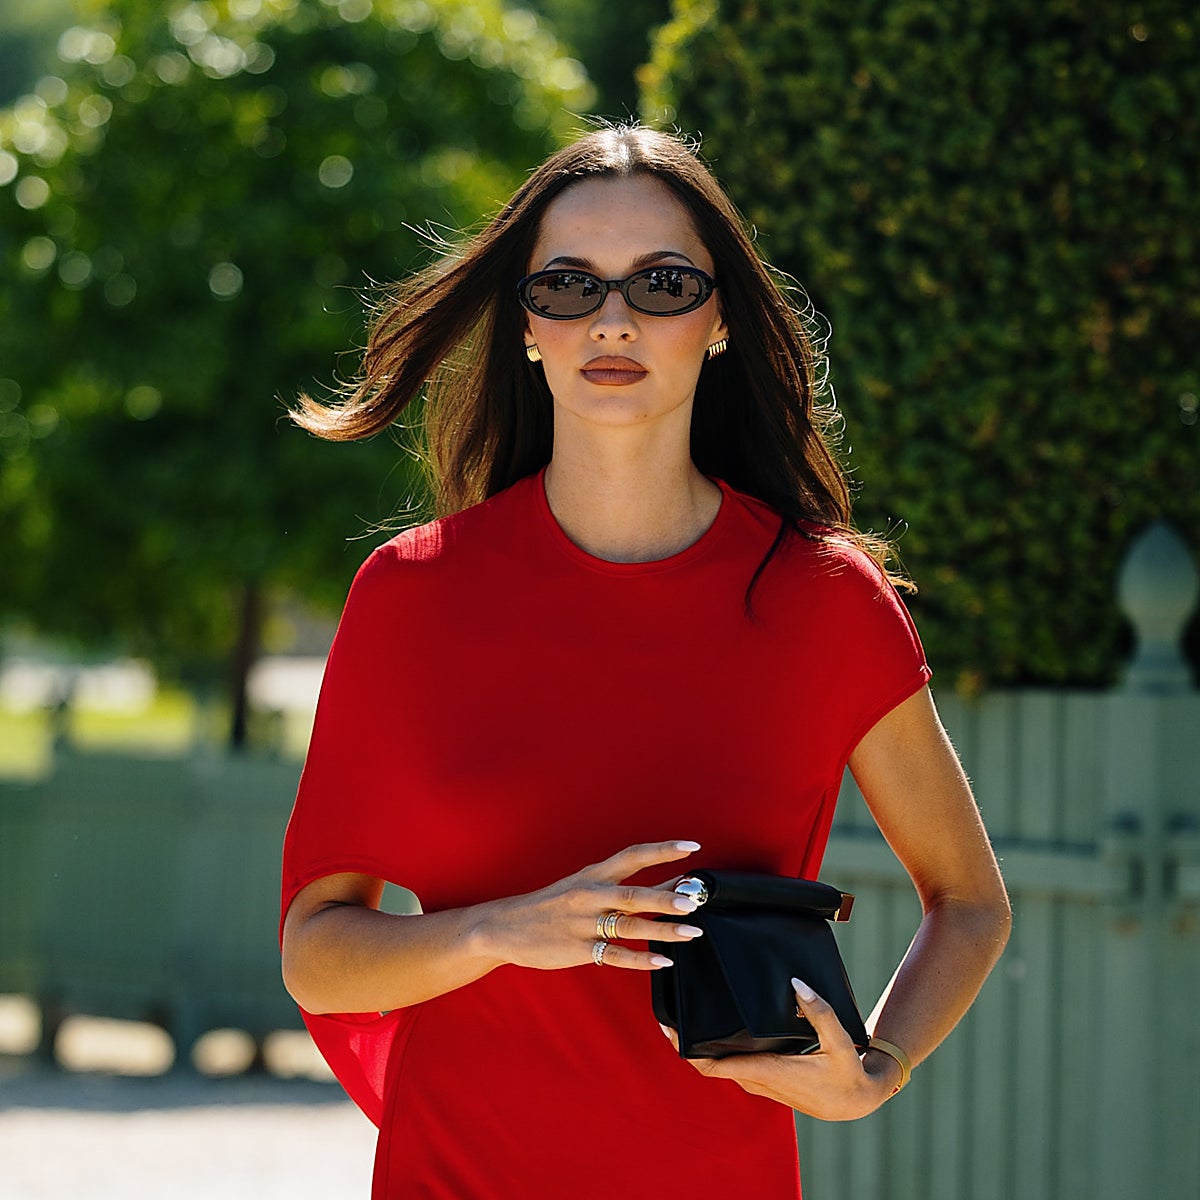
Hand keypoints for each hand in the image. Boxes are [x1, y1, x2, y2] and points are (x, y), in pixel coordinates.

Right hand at [477, 840, 705, 972]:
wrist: (506, 925)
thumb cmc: (554, 904)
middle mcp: (590, 895)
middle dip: (665, 898)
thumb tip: (673, 881)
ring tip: (691, 932)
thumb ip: (626, 885)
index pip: (633, 856)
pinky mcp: (578, 949)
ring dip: (662, 930)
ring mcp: (583, 924)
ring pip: (629, 927)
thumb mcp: (585, 885)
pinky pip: (614, 956)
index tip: (691, 846)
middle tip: (693, 900)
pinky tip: (662, 961)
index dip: (662, 850)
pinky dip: (640, 960)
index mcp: (594, 875)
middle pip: (633, 895)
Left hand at [663, 979, 901, 1120]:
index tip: (669, 1030)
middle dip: (685, 1043)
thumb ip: (819, 1012)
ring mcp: (759, 1081)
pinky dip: (716, 1050)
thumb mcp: (839, 1041)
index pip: (714, 1066)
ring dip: (699, 1047)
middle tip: (668, 1013)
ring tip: (685, 1014)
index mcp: (767, 1071)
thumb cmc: (847, 1074)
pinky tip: (714, 1028)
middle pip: (708, 1064)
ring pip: (718, 1065)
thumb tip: (796, 984)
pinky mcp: (765, 1079)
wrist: (856, 1102)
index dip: (686, 1050)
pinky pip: (731, 1065)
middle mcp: (757, 1079)